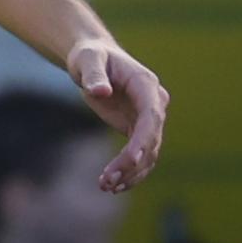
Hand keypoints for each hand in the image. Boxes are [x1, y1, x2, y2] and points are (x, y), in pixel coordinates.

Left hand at [67, 38, 169, 192]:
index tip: (131, 159)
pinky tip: (113, 185)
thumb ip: (93, 75)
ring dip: (131, 174)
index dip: (143, 140)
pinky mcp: (137, 130)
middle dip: (132, 163)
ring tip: (107, 187)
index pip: (151, 116)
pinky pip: (140, 156)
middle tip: (107, 181)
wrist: (93, 60)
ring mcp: (148, 119)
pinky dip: (129, 172)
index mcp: (146, 85)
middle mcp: (154, 104)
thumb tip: (101, 91)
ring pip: (148, 154)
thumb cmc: (90, 56)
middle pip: (151, 140)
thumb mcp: (87, 59)